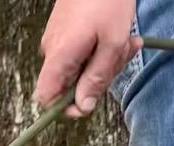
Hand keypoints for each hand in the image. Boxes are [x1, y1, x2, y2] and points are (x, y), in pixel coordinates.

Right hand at [36, 0, 140, 116]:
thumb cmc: (108, 0)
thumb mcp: (112, 44)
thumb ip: (97, 79)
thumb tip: (83, 108)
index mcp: (59, 56)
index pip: (46, 97)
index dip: (65, 106)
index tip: (90, 99)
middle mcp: (51, 50)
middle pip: (68, 84)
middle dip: (98, 78)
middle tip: (123, 57)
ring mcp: (57, 39)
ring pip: (78, 67)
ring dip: (105, 62)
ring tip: (127, 41)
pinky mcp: (65, 30)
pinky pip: (80, 51)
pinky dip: (100, 48)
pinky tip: (118, 35)